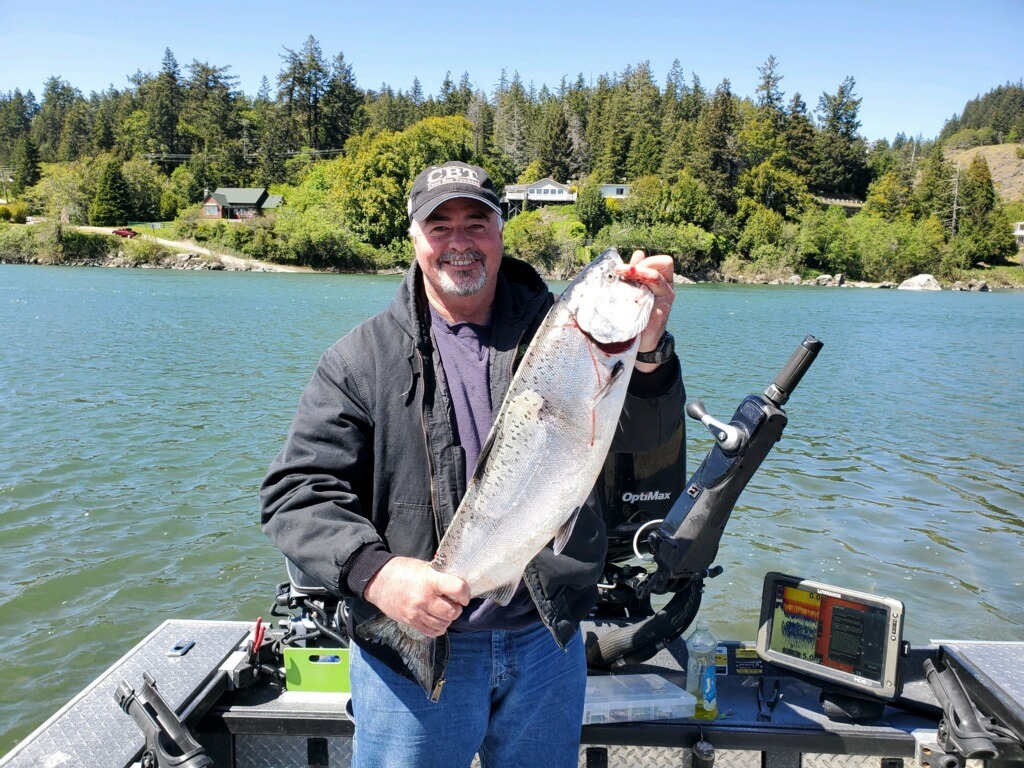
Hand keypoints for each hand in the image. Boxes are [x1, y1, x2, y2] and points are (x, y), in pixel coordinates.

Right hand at [363, 557, 469, 636]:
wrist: (378, 581)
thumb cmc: (403, 570)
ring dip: (448, 619)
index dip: (465, 593)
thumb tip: (458, 583)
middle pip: (452, 612)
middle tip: (454, 603)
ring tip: (444, 610)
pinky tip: (436, 619)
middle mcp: (424, 599)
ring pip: (443, 624)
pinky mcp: (411, 622)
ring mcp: (416, 613)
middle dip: (457, 608)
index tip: (463, 594)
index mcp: (429, 580)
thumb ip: (440, 576)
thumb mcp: (424, 567)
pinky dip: (439, 627)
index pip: (457, 589)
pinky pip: (432, 632)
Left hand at [616, 250, 674, 370]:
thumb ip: (637, 274)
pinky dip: (636, 292)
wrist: (641, 340)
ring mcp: (665, 300)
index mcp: (662, 281)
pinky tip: (623, 295)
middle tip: (622, 270)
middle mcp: (667, 289)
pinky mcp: (660, 312)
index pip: (663, 262)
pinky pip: (650, 296)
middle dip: (642, 264)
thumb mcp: (636, 289)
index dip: (647, 260)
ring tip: (621, 274)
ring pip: (656, 278)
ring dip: (637, 273)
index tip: (625, 267)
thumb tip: (639, 253)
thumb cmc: (637, 313)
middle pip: (664, 264)